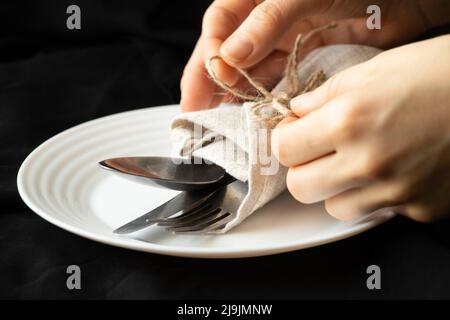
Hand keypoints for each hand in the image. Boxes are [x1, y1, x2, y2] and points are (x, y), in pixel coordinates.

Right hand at [180, 0, 447, 110]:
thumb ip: (268, 20)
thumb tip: (231, 54)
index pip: (219, 24)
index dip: (210, 53)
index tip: (216, 79)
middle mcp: (266, 19)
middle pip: (226, 52)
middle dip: (208, 82)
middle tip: (195, 113)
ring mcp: (285, 40)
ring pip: (248, 70)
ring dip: (234, 95)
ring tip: (221, 120)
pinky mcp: (304, 59)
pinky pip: (275, 80)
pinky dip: (263, 97)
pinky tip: (255, 113)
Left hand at [272, 35, 449, 221]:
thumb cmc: (444, 72)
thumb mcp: (377, 68)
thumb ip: (327, 94)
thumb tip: (297, 112)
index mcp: (349, 121)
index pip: (284, 149)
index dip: (286, 138)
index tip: (296, 132)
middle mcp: (368, 162)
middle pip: (300, 187)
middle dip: (304, 168)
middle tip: (319, 151)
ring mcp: (396, 191)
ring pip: (334, 206)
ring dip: (336, 187)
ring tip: (358, 162)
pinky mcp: (420, 208)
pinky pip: (377, 211)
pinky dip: (375, 195)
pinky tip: (393, 169)